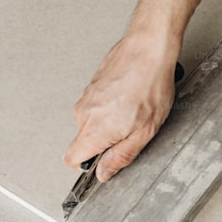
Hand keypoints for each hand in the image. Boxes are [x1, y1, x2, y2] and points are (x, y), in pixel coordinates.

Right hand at [63, 32, 178, 181]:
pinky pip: (99, 102)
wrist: (148, 48)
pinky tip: (133, 94)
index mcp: (94, 130)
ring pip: (94, 119)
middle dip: (107, 139)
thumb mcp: (145, 132)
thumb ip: (121, 156)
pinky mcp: (93, 82)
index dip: (87, 164)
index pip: (71, 159)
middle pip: (86, 139)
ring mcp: (87, 95)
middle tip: (133, 127)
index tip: (103, 161)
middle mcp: (83, 113)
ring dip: (112, 118)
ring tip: (136, 106)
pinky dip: (113, 102)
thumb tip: (104, 173)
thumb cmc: (150, 85)